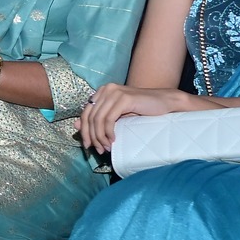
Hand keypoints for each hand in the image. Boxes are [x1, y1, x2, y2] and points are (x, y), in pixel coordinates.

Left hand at [78, 83, 194, 154]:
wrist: (164, 103)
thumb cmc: (141, 110)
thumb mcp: (117, 116)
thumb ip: (98, 119)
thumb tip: (74, 125)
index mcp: (102, 92)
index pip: (85, 113)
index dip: (84, 131)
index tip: (88, 146)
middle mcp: (105, 89)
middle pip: (89, 117)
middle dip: (92, 136)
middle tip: (98, 150)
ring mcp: (114, 92)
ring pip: (98, 119)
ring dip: (100, 137)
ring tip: (106, 148)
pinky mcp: (124, 98)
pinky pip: (109, 119)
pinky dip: (108, 132)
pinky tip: (113, 140)